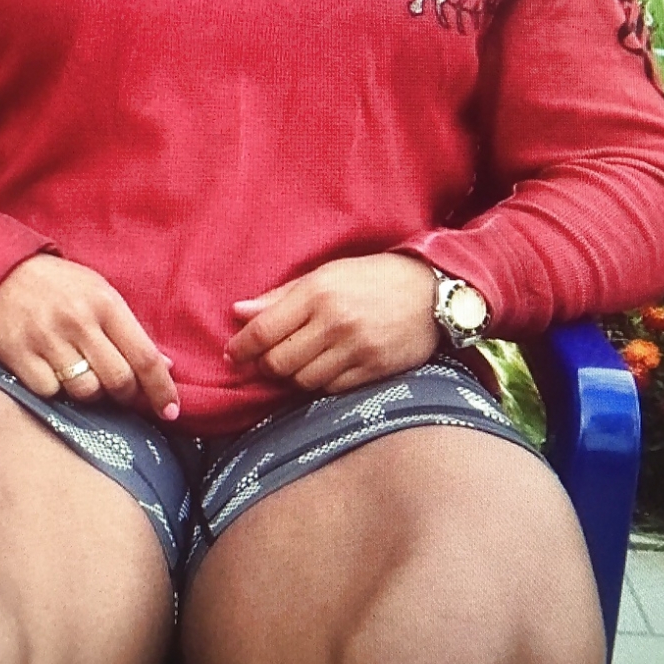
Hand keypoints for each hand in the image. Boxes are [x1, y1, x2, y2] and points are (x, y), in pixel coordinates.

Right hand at [0, 253, 179, 420]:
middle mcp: (78, 321)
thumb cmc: (56, 285)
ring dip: (90, 394)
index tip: (171, 411)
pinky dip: (56, 391)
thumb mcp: (98, 292)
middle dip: (127, 396)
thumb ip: (129, 329)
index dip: (162, 389)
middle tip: (121, 393)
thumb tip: (166, 366)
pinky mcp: (18, 354)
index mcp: (105, 302)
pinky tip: (52, 372)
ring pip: (86, 392)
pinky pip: (50, 392)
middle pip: (119, 380)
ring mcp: (47, 338)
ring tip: (82, 376)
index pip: (145, 355)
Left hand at [225, 252, 439, 393]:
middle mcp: (334, 322)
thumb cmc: (372, 278)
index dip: (242, 347)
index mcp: (317, 293)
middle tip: (265, 361)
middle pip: (279, 362)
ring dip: (292, 376)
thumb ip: (281, 296)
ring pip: (303, 380)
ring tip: (297, 362)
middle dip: (265, 366)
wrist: (431, 291)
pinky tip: (323, 369)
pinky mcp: (373, 370)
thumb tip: (239, 312)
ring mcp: (356, 349)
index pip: (264, 330)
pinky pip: (331, 389)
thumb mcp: (325, 274)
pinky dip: (320, 384)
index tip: (232, 354)